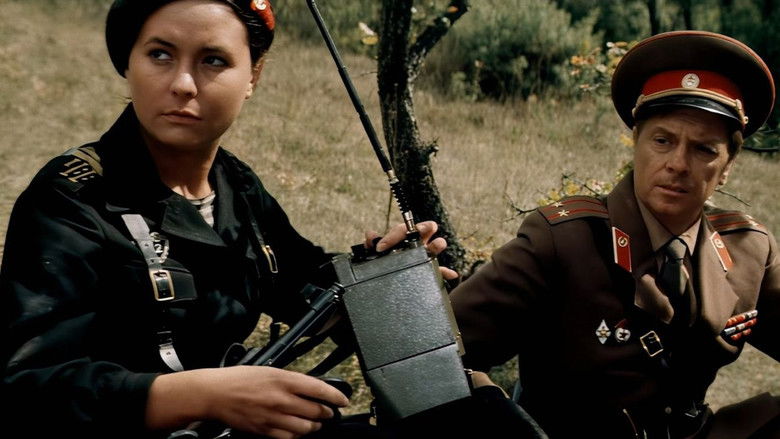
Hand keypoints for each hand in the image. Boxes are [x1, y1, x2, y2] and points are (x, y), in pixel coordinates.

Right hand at [146, 366, 348, 438]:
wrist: (216, 393)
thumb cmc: (240, 378)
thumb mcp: (270, 370)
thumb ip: (291, 380)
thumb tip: (311, 388)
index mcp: (284, 380)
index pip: (319, 389)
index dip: (335, 397)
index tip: (343, 400)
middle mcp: (282, 399)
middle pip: (316, 411)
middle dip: (326, 413)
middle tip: (329, 412)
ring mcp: (274, 417)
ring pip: (306, 428)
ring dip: (314, 426)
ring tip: (315, 423)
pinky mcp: (265, 430)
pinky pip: (290, 437)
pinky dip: (297, 434)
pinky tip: (298, 430)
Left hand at [364, 220, 458, 279]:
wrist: (384, 279)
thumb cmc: (381, 260)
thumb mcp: (373, 253)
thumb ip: (371, 244)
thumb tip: (370, 234)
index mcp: (403, 236)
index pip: (402, 229)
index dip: (392, 236)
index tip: (380, 248)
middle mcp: (417, 242)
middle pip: (425, 229)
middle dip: (424, 227)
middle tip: (420, 231)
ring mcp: (425, 255)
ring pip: (435, 246)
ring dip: (437, 244)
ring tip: (437, 245)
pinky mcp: (430, 270)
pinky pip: (440, 271)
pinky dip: (446, 272)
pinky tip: (451, 274)